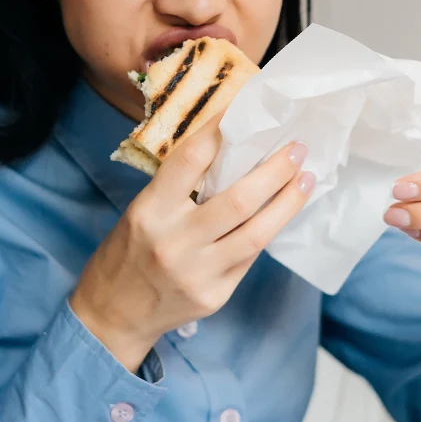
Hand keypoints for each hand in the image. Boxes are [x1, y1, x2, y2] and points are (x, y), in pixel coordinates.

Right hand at [70, 118, 315, 370]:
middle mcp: (174, 241)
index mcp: (151, 210)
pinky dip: (268, 231)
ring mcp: (197, 272)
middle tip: (298, 148)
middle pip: (238, 199)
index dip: (222, 129)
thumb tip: (232, 149)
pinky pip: (250, 258)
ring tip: (306, 179)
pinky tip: (282, 214)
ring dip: (287, 203)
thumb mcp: (143, 210)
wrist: (114, 312)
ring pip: (256, 233)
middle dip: (275, 170)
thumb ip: (181, 186)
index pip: (191, 159)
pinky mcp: (214, 295)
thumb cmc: (129, 250)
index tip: (247, 109)